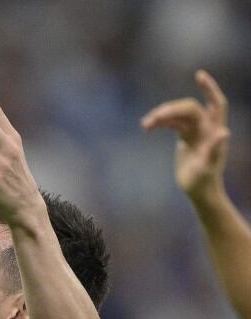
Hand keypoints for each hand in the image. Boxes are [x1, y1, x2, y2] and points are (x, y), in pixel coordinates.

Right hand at [141, 69, 229, 197]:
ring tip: (145, 125)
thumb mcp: (207, 168)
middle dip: (171, 109)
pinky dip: (160, 123)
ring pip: (177, 115)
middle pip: (188, 108)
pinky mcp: (185, 137)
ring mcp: (195, 131)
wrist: (200, 191)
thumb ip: (214, 150)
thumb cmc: (204, 182)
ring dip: (161, 116)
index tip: (198, 75)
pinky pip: (172, 123)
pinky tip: (147, 129)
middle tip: (152, 120)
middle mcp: (206, 127)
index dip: (209, 88)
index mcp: (213, 131)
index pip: (216, 103)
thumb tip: (223, 132)